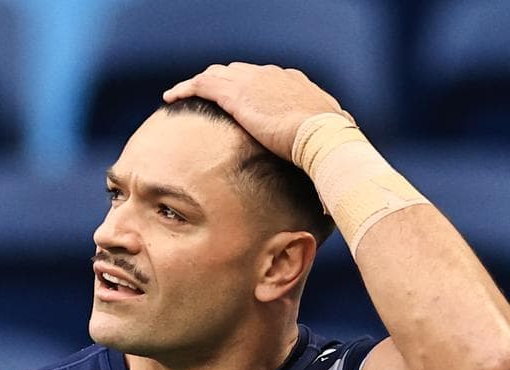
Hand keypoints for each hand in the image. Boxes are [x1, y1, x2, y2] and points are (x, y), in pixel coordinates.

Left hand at [163, 62, 348, 163]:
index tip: (240, 101)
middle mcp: (272, 75)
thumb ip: (327, 138)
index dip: (249, 88)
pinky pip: (201, 84)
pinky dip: (185, 88)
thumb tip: (337, 156)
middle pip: (238, 72)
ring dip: (200, 83)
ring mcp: (252, 81)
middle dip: (222, 82)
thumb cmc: (332, 143)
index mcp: (294, 82)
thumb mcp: (333, 135)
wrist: (323, 136)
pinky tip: (171, 97)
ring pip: (216, 74)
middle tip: (208, 96)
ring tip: (183, 94)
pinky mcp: (235, 93)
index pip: (265, 79)